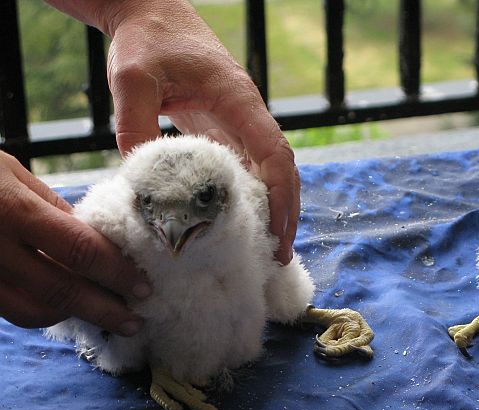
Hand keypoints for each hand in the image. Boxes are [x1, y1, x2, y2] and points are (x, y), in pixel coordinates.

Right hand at [0, 151, 149, 333]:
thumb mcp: (12, 174)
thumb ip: (56, 210)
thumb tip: (100, 241)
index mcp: (9, 208)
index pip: (78, 250)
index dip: (117, 273)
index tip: (144, 286)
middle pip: (60, 291)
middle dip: (104, 310)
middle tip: (135, 320)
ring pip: (32, 312)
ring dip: (74, 317)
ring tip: (106, 315)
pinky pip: (9, 310)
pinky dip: (42, 312)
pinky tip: (65, 307)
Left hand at [103, 0, 298, 263]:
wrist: (151, 14)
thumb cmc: (146, 40)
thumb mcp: (131, 77)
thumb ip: (134, 124)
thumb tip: (138, 180)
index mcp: (237, 100)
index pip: (274, 154)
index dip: (282, 196)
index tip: (279, 232)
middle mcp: (248, 114)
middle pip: (283, 170)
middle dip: (287, 212)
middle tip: (279, 256)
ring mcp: (240, 123)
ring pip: (270, 172)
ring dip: (274, 209)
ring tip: (268, 249)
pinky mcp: (226, 129)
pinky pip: (248, 168)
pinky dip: (253, 197)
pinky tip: (244, 224)